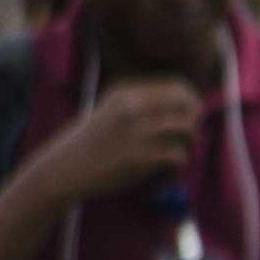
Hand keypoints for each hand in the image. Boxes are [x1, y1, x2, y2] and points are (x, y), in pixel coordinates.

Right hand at [27, 80, 200, 205]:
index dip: (192, 102)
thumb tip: (190, 109)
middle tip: (188, 138)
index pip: (178, 87)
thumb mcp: (113, 110)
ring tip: (174, 156)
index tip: (191, 116)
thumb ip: (144, 105)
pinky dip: (178, 166)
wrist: (65, 168)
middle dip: (194, 121)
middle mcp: (133, 106)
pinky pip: (179, 156)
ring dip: (188, 145)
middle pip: (188, 104)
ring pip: (187, 130)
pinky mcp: (141, 157)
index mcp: (127, 91)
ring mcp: (137, 130)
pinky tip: (165, 172)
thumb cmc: (92, 142)